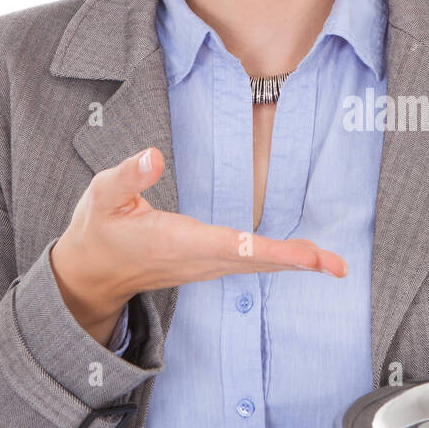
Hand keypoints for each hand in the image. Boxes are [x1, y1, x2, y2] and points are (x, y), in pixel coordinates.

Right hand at [50, 145, 346, 338]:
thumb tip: (153, 155)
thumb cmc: (100, 229)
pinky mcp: (209, 264)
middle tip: (335, 265)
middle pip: (255, 262)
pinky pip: (251, 264)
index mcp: (176, 242)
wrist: (93, 272)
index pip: (230, 246)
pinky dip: (280, 261)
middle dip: (295, 262)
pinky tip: (306, 259)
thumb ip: (128, 177)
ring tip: (333, 264)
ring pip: (257, 266)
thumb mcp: (101, 196)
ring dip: (295, 264)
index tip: (301, 256)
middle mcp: (197, 260)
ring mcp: (205, 266)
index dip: (267, 250)